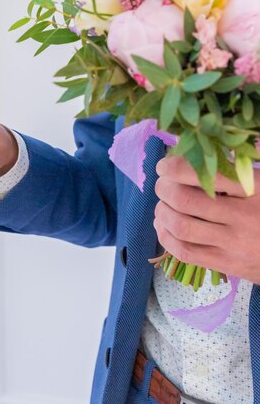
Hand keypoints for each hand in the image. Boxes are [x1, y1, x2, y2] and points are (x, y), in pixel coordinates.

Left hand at [154, 156, 259, 283]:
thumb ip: (246, 165)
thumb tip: (217, 148)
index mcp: (257, 190)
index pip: (207, 176)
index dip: (176, 168)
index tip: (165, 166)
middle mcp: (244, 217)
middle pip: (185, 200)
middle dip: (164, 189)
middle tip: (162, 185)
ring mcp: (233, 243)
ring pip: (180, 226)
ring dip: (162, 212)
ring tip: (163, 205)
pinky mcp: (225, 264)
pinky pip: (184, 251)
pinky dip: (166, 236)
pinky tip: (164, 226)